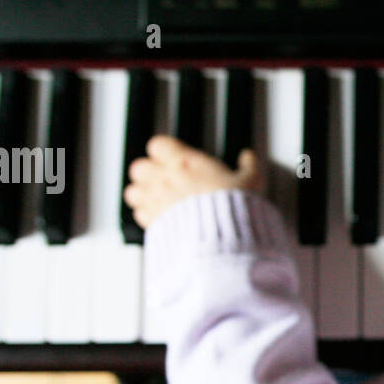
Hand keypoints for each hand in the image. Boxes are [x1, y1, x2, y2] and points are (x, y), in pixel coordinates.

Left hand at [123, 135, 264, 229]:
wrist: (222, 238)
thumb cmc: (234, 208)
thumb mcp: (250, 182)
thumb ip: (248, 167)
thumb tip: (249, 158)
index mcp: (185, 163)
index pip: (159, 145)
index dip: (164, 150)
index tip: (172, 156)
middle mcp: (166, 179)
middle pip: (139, 167)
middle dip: (148, 172)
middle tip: (161, 178)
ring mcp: (157, 201)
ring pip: (133, 191)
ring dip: (141, 194)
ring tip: (154, 198)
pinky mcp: (154, 223)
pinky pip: (139, 215)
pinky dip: (145, 215)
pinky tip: (157, 218)